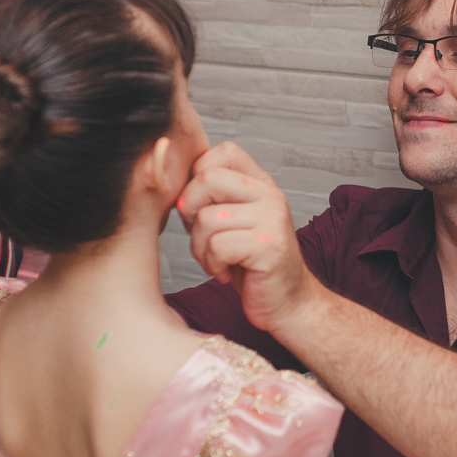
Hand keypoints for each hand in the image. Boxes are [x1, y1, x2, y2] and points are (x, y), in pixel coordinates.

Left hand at [177, 142, 318, 332]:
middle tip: (204, 238)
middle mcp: (270, 194)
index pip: (221, 152)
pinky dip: (212, 265)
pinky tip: (226, 273)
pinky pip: (216, 246)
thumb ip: (211, 197)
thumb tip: (168, 178)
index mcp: (260, 183)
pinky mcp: (268, 246)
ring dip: (200, 248)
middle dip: (190, 213)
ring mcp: (272, 219)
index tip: (200, 209)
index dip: (197, 178)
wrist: (288, 304)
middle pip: (206, 179)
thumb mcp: (231, 222)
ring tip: (218, 260)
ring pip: (206, 218)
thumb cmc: (252, 265)